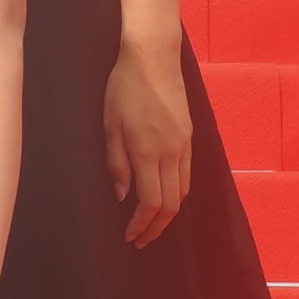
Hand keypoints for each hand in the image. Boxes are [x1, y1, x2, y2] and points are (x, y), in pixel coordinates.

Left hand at [102, 34, 192, 246]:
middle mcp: (171, 153)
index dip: (141, 226)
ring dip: (168, 214)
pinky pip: (187, 175)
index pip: (150, 203)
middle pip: (171, 205)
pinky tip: (164, 196)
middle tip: (140, 240)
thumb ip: (116, 164)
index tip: (129, 237)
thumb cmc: (123, 88)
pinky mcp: (189, 137)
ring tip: (151, 224)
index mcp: (148, 152)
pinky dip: (177, 193)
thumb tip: (123, 196)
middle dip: (155, 228)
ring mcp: (184, 145)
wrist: (154, 58)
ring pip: (183, 192)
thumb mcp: (109, 125)